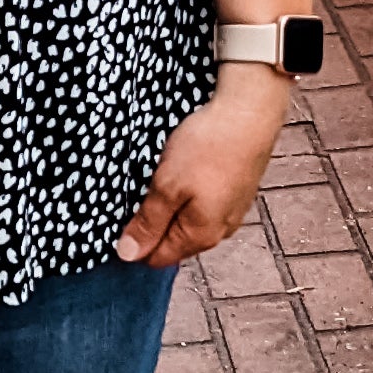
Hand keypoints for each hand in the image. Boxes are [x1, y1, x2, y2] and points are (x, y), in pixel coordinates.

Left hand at [115, 68, 290, 268]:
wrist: (250, 113)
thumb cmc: (208, 148)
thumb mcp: (167, 186)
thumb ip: (148, 224)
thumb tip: (128, 256)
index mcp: (200, 236)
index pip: (158, 258)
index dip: (135, 242)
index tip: (122, 215)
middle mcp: (220, 231)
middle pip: (175, 241)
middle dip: (154, 223)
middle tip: (143, 190)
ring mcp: (232, 211)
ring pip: (189, 220)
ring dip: (172, 205)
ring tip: (165, 176)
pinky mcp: (237, 191)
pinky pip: (205, 203)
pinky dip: (190, 192)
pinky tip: (186, 169)